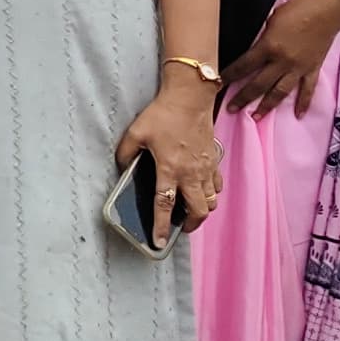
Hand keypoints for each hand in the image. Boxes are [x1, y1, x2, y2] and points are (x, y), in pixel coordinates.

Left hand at [117, 81, 224, 244]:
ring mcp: (206, 168)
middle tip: (179, 228)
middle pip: (198, 211)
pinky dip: (211, 193)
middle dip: (189, 225)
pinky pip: (217, 186)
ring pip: (211, 201)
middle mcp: (191, 173)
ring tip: (190, 211)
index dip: (161, 226)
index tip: (158, 243)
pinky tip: (201, 190)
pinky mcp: (214, 161)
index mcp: (169, 169)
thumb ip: (125, 154)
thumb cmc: (163, 114)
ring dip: (202, 210)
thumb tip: (122, 169)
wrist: (191, 97)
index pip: (165, 205)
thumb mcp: (135, 132)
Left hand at [225, 0, 339, 116]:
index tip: (219, 83)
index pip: (244, 65)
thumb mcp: (271, 20)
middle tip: (230, 109)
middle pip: (259, 84)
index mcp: (269, 47)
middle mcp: (282, 62)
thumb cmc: (296, 10)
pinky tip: (298, 115)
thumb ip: (262, 39)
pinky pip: (307, 89)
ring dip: (267, 106)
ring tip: (256, 117)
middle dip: (243, 97)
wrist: (326, 10)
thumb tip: (254, 50)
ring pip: (280, 92)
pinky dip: (303, 103)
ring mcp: (298, 68)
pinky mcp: (312, 69)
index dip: (230, 75)